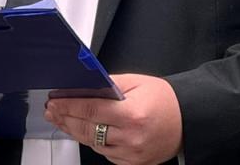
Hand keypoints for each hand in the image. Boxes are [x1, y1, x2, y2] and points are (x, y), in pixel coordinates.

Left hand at [44, 74, 181, 164]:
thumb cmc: (164, 99)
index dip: (68, 105)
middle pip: (87, 130)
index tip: (55, 100)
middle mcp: (131, 138)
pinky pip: (105, 153)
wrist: (187, 120)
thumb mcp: (136, 82)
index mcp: (132, 114)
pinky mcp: (133, 164)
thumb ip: (108, 84)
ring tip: (62, 119)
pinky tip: (83, 131)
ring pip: (93, 144)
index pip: (90, 110)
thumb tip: (83, 85)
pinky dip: (92, 141)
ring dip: (75, 131)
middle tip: (52, 110)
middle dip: (66, 119)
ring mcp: (131, 155)